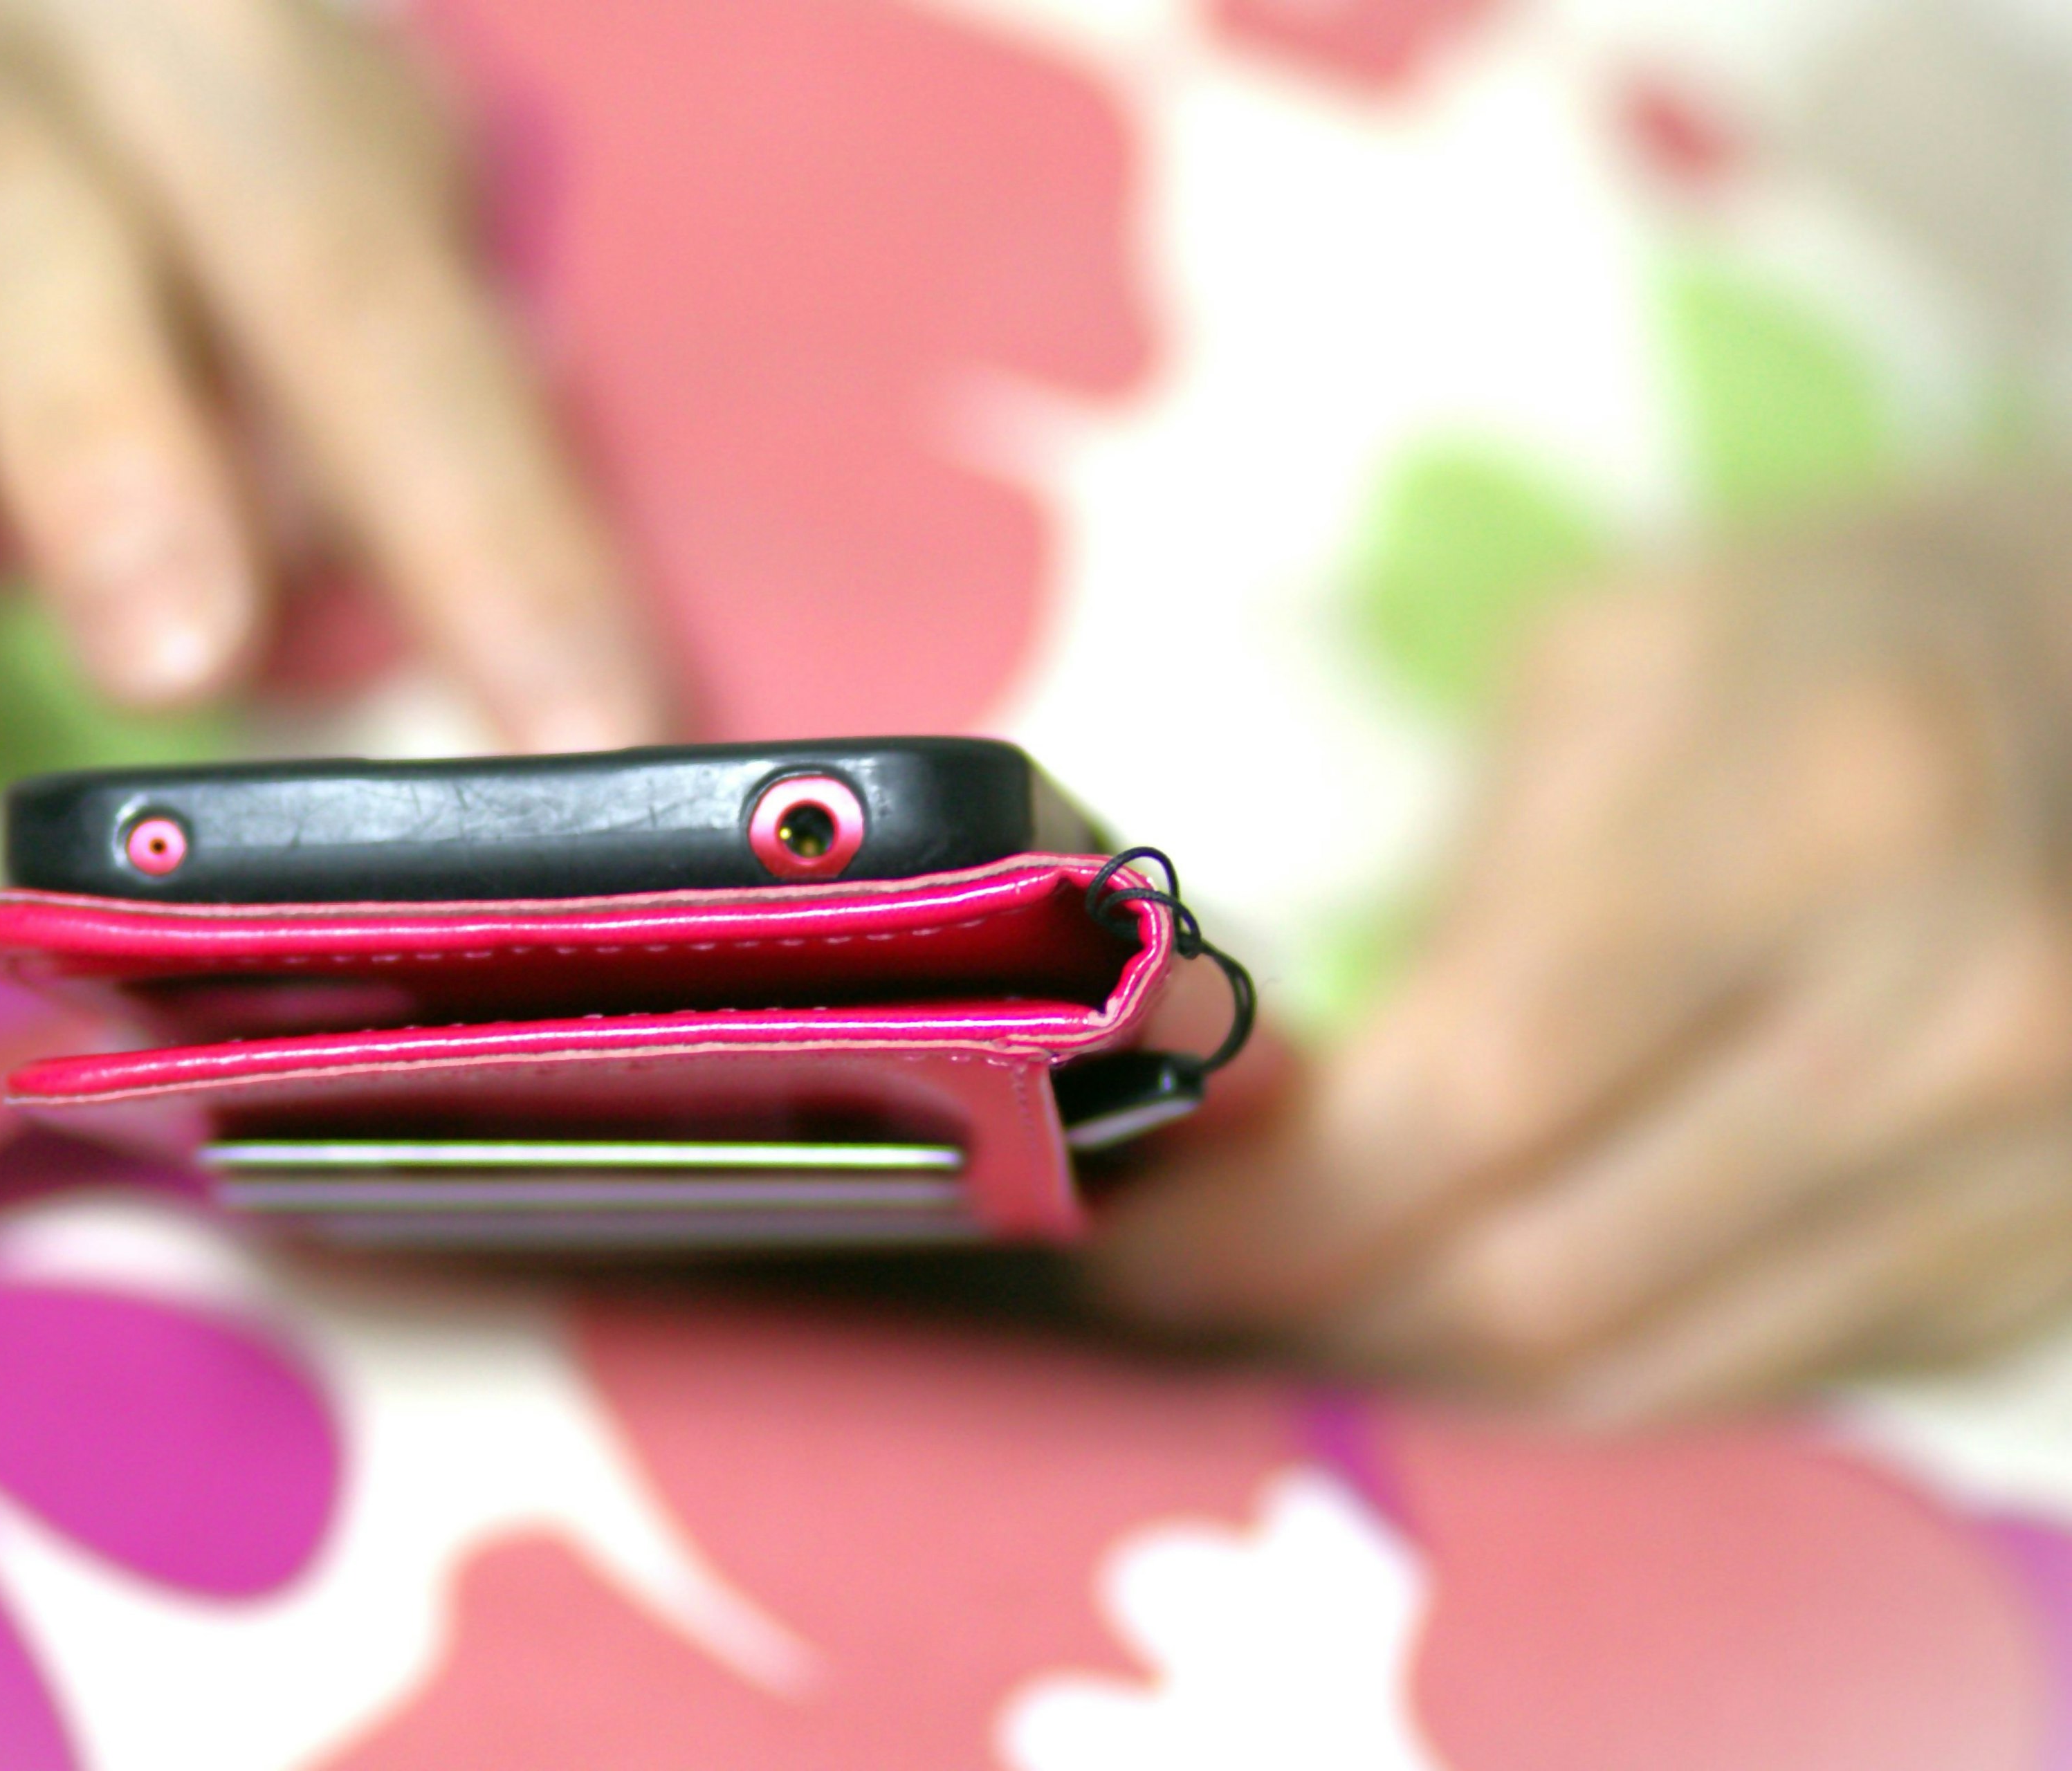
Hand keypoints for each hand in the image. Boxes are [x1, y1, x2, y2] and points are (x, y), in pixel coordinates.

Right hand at [0, 0, 671, 752]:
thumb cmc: (119, 127)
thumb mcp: (290, 178)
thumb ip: (364, 403)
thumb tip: (472, 687)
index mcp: (191, 44)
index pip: (363, 293)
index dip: (486, 518)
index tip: (588, 738)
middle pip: (30, 232)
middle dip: (105, 437)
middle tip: (180, 646)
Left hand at [1092, 479, 2071, 1420]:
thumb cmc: (1810, 651)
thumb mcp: (1597, 674)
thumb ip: (1439, 900)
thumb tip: (1257, 1116)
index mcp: (1819, 825)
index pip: (1474, 1104)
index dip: (1267, 1213)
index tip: (1125, 1241)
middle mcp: (1957, 1030)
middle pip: (1543, 1286)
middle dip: (1312, 1313)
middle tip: (1182, 1291)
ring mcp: (2028, 1178)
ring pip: (1633, 1381)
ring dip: (1425, 1371)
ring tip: (1302, 1303)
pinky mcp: (2041, 1270)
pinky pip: (1740, 1385)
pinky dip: (1579, 1368)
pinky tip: (1478, 1300)